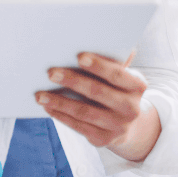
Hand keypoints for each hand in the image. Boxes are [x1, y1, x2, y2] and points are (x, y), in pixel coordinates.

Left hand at [36, 52, 161, 162]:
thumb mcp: (121, 78)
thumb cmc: (116, 90)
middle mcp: (132, 108)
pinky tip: (47, 107)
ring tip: (40, 94)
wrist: (127, 126)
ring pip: (84, 112)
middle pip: (98, 92)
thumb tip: (94, 37)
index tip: (79, 56)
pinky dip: (61, 115)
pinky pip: (78, 126)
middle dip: (72, 81)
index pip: (117, 74)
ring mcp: (119, 126)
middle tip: (50, 73)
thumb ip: (112, 62)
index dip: (98, 65)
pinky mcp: (104, 139)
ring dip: (59, 102)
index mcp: (137, 86)